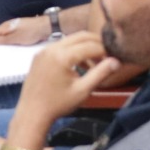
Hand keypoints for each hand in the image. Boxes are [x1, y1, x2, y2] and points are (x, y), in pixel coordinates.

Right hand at [0, 16, 49, 44]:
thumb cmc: (31, 32)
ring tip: (6, 51)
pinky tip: (14, 47)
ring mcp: (15, 27)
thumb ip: (4, 39)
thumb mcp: (17, 38)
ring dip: (4, 42)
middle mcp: (8, 25)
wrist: (46, 26)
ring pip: (5, 35)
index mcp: (5, 26)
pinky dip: (11, 41)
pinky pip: (12, 36)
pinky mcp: (21, 30)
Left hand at [6, 32, 120, 146]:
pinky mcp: (39, 55)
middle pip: (81, 36)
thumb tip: (117, 61)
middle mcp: (52, 48)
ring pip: (70, 39)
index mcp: (63, 56)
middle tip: (108, 55)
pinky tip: (79, 65)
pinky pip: (60, 45)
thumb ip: (100, 73)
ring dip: (85, 46)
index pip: (91, 46)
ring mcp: (44, 50)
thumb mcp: (83, 91)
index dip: (105, 51)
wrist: (32, 113)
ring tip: (95, 62)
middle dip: (97, 43)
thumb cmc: (58, 104)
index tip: (115, 59)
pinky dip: (72, 50)